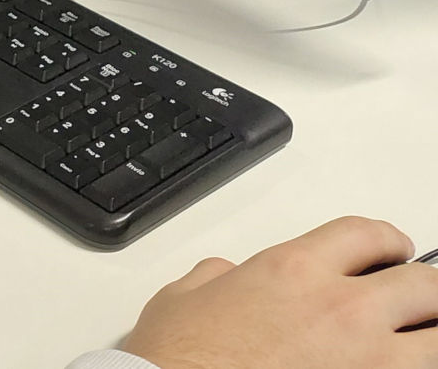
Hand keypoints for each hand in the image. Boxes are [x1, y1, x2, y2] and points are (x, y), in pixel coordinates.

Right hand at [120, 217, 437, 368]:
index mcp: (293, 270)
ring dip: (430, 340)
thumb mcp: (181, 299)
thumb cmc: (178, 361)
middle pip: (423, 285)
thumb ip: (214, 278)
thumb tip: (223, 277)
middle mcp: (341, 309)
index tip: (390, 250)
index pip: (366, 234)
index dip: (387, 240)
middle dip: (424, 291)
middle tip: (417, 299)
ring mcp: (367, 361)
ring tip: (419, 345)